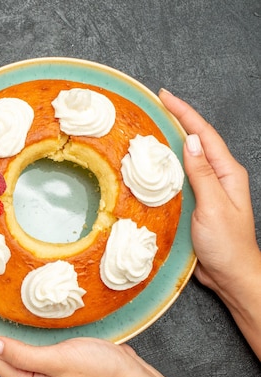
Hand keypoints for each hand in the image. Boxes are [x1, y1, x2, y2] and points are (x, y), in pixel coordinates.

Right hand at [159, 89, 260, 357]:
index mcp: (228, 173)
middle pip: (195, 141)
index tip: (165, 96)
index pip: (203, 135)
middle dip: (176, 120)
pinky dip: (167, 165)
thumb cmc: (226, 245)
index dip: (184, 113)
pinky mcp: (196, 202)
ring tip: (150, 127)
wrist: (231, 275)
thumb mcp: (214, 206)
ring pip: (186, 158)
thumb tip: (188, 141)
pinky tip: (153, 164)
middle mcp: (219, 177)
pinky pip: (180, 176)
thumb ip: (202, 173)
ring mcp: (208, 189)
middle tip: (154, 106)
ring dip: (169, 141)